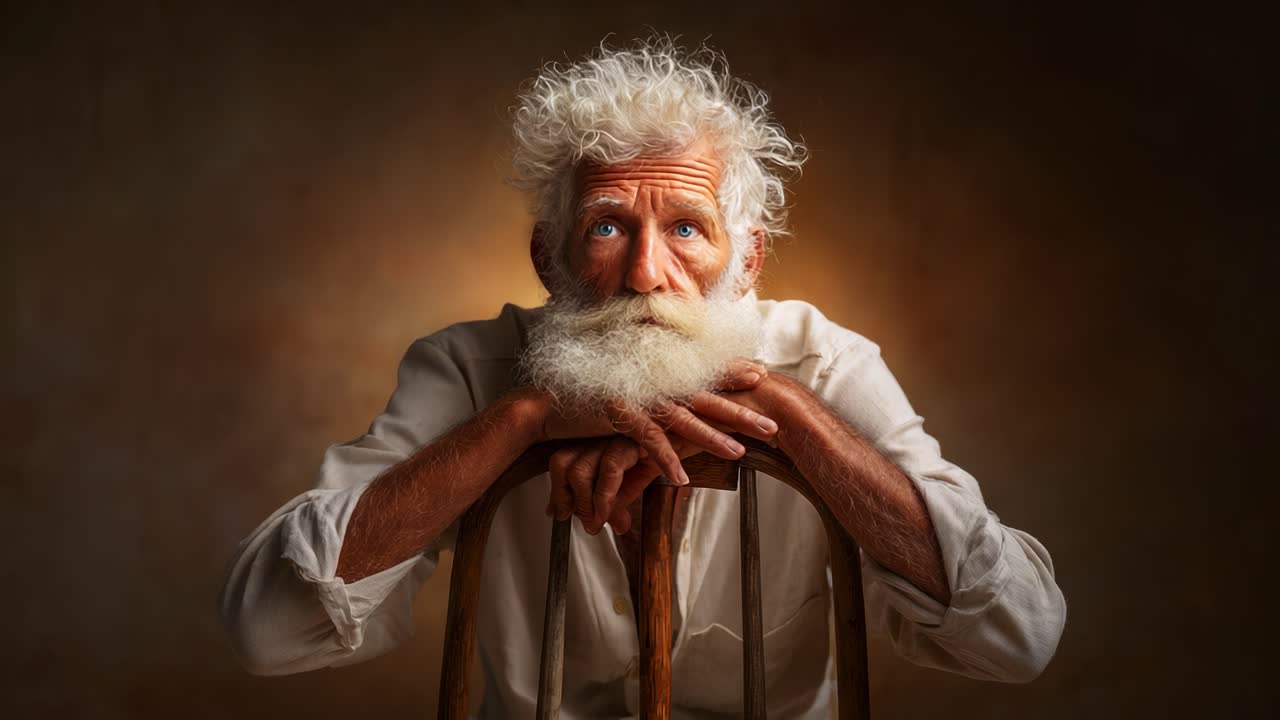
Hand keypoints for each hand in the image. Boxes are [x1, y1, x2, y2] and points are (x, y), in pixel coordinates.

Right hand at [541, 358, 778, 531]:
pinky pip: (647, 440)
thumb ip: (652, 399)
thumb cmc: (590, 401)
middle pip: (704, 399)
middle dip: (739, 413)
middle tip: (771, 425)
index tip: (760, 373)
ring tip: (738, 452)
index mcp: (657, 377)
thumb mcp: (628, 397)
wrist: (548, 405)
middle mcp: (651, 384)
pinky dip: (664, 459)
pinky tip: (681, 478)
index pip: (700, 373)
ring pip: (682, 420)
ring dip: (711, 438)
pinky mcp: (617, 414)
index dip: (730, 372)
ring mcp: (636, 398)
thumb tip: (675, 409)